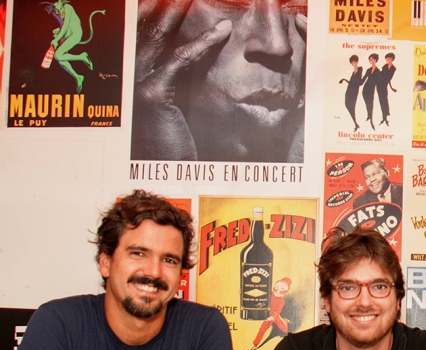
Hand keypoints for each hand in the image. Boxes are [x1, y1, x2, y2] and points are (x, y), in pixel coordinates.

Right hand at [132, 0, 232, 159]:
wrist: (172, 185)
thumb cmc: (181, 156)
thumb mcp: (183, 119)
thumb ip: (188, 92)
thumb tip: (213, 66)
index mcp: (139, 86)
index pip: (150, 41)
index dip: (164, 17)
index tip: (180, 0)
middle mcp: (132, 82)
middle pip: (148, 31)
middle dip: (165, 8)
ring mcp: (140, 87)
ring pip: (160, 37)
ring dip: (178, 11)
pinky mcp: (154, 95)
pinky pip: (182, 59)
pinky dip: (203, 42)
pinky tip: (223, 31)